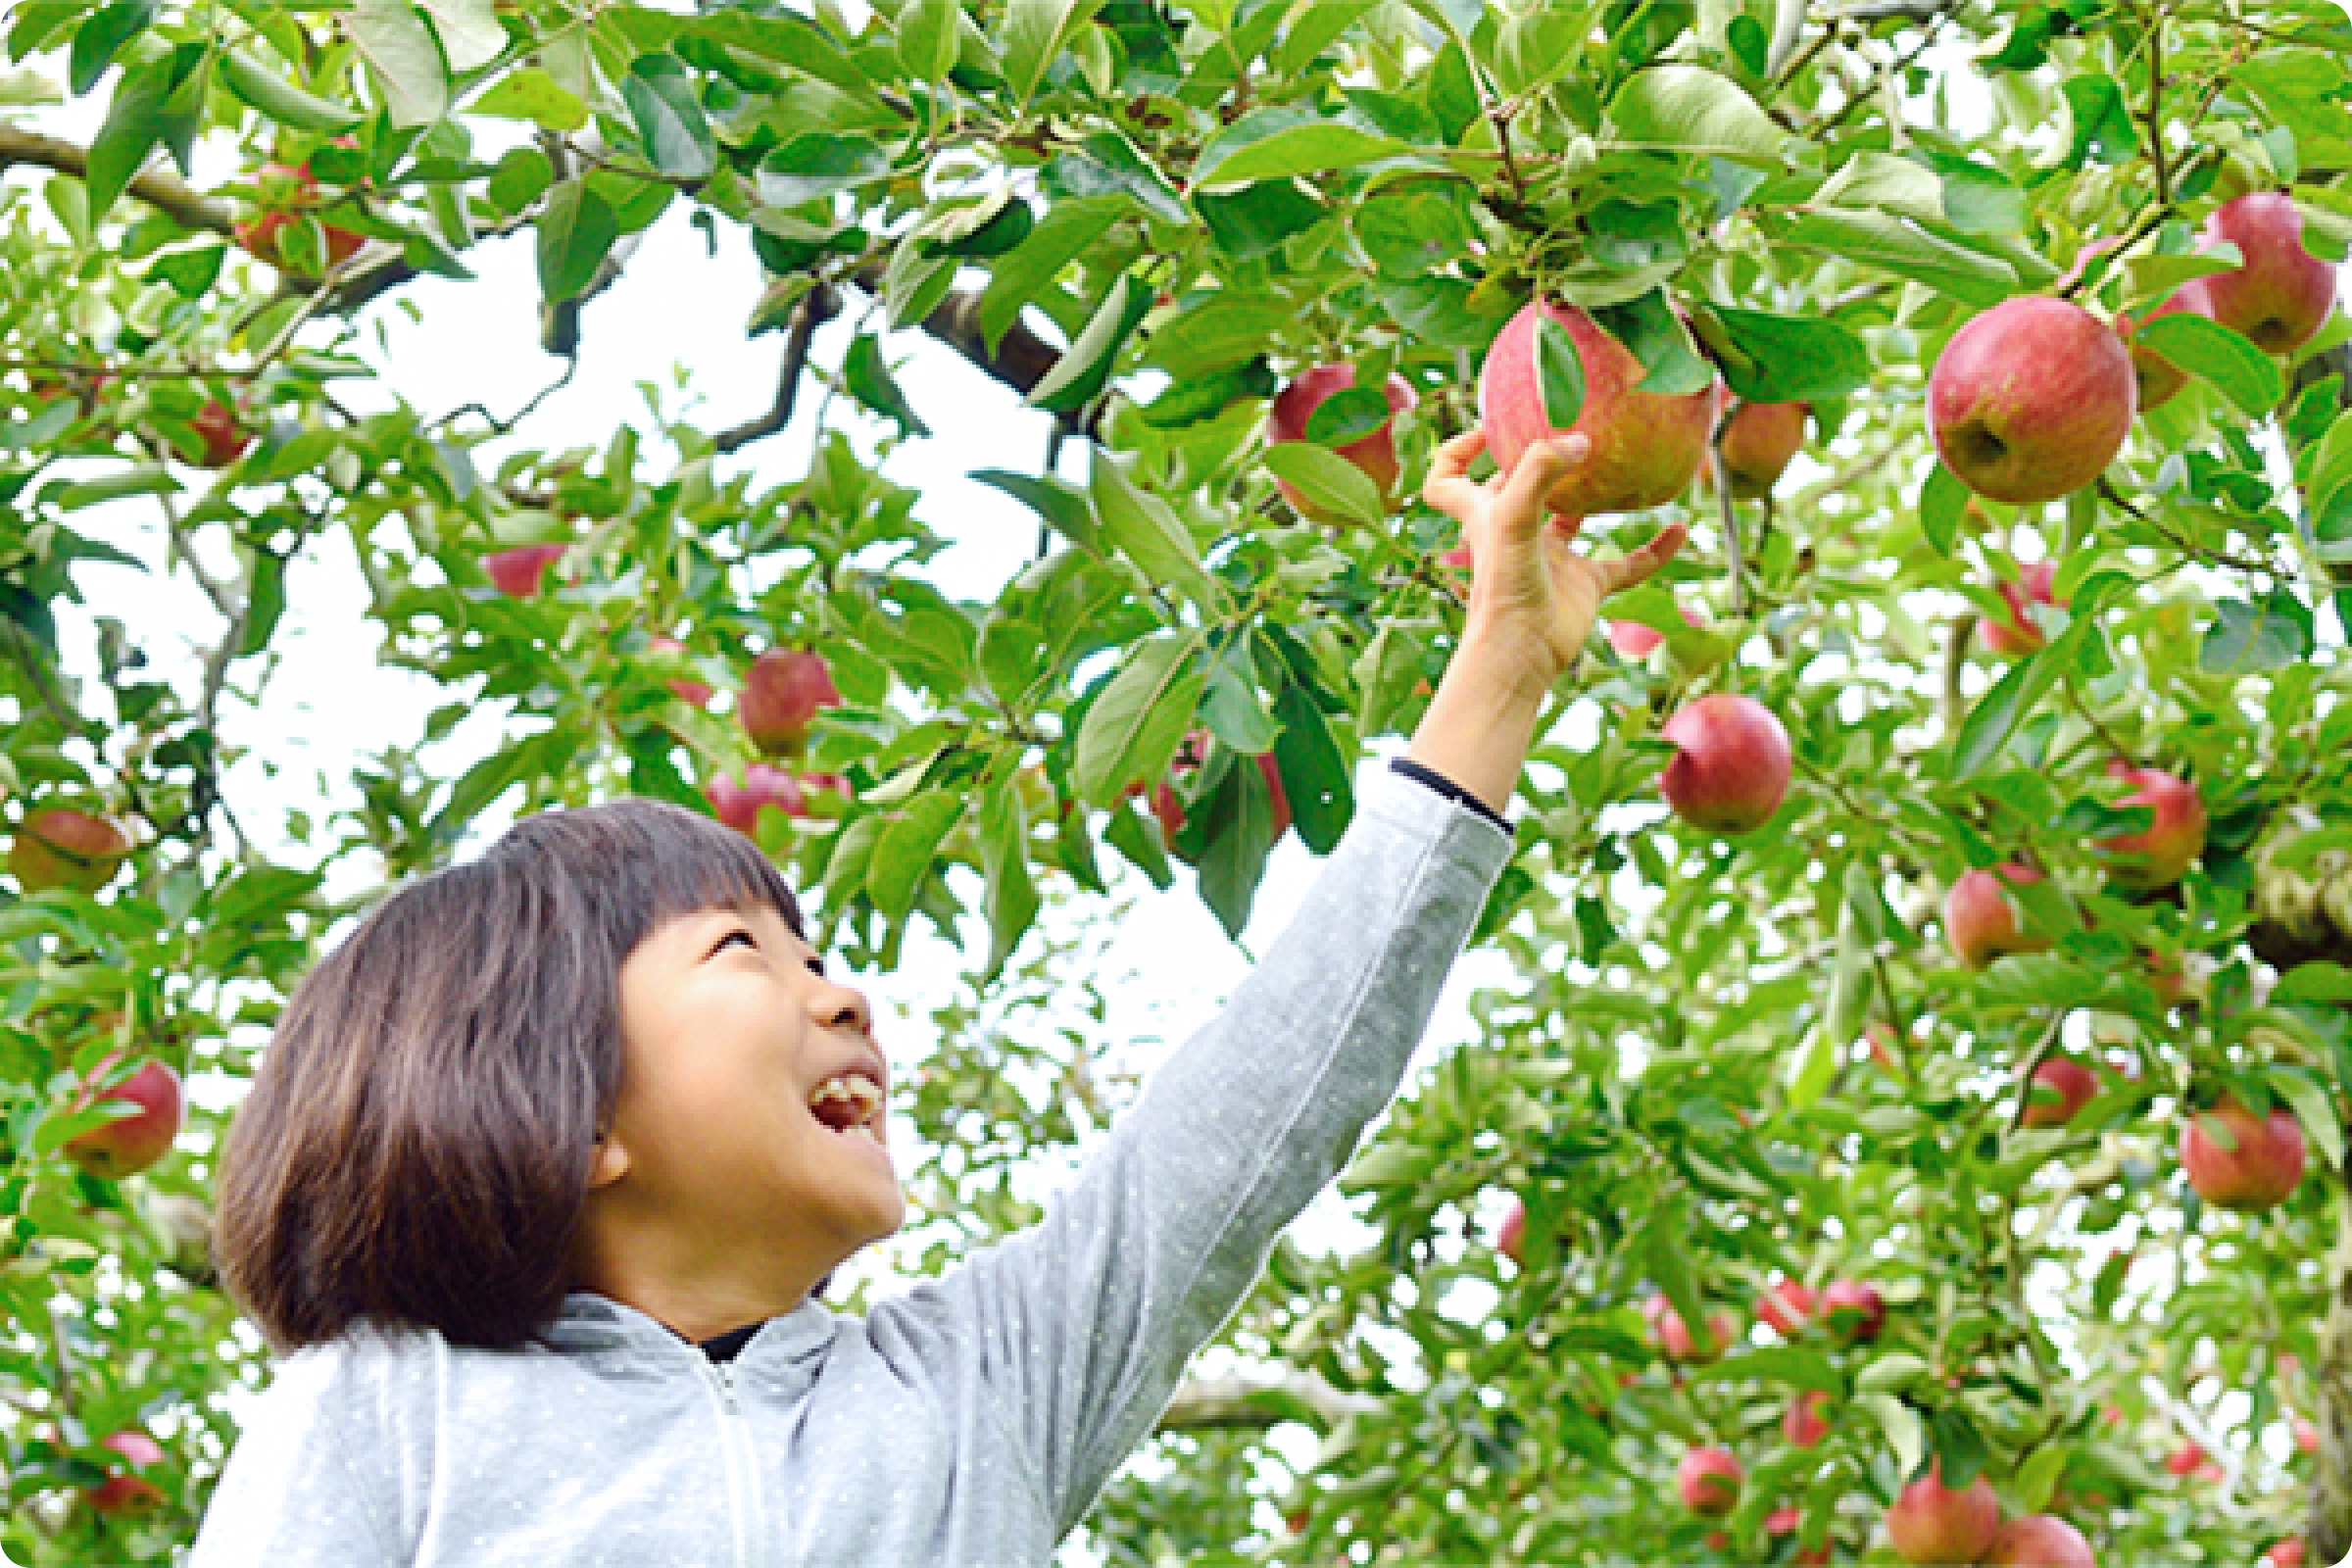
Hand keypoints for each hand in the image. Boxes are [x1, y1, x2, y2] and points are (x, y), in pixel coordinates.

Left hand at [1423, 427, 1687, 700]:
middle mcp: (1515, 533)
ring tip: (1616, 466)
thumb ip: (1539, 470)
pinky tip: (1677, 529)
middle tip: (1567, 432)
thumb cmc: (1503, 586)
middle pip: (1516, 492)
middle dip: (1533, 464)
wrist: (1520, 653)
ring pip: (1571, 522)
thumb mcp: (1513, 515)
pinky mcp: (1583, 586)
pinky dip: (1653, 551)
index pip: (1448, 480)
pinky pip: (1626, 565)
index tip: (1489, 430)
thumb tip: (1578, 442)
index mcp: (1484, 516)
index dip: (1457, 452)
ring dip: (1591, 499)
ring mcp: (1551, 561)